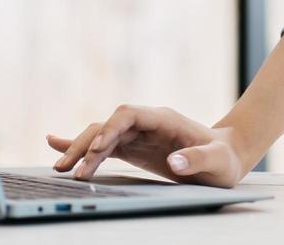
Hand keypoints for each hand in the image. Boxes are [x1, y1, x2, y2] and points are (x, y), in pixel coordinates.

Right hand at [46, 104, 251, 187]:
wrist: (225, 156)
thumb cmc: (222, 159)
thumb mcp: (217, 162)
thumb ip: (197, 159)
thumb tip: (173, 162)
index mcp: (164, 119)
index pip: (128, 115)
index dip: (110, 128)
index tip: (97, 148)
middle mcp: (146, 123)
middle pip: (108, 124)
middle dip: (87, 143)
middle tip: (69, 168)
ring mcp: (137, 134)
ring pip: (101, 135)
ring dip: (81, 150)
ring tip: (60, 168)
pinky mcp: (133, 148)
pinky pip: (103, 146)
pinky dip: (82, 148)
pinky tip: (58, 147)